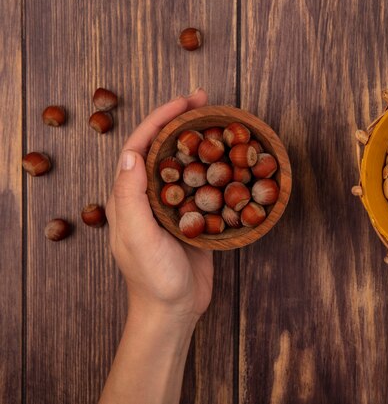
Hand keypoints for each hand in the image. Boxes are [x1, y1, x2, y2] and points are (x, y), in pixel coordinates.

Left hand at [105, 89, 213, 324]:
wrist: (174, 311)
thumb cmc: (152, 278)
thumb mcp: (137, 237)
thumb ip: (130, 197)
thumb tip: (130, 154)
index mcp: (129, 196)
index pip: (141, 146)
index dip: (161, 120)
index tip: (184, 102)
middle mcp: (149, 196)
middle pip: (165, 149)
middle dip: (183, 122)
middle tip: (207, 101)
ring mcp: (173, 206)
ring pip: (186, 164)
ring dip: (201, 141)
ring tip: (222, 122)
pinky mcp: (193, 218)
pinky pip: (204, 186)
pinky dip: (216, 169)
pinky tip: (233, 161)